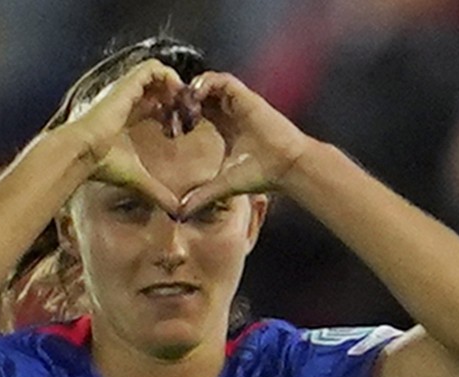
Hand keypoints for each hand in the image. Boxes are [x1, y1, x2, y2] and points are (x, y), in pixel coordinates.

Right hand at [58, 59, 186, 213]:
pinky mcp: (127, 84)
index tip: (185, 127)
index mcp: (129, 118)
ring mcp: (127, 90)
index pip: (155, 106)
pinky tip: (177, 95)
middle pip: (159, 89)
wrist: (82, 152)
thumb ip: (158, 192)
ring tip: (186, 103)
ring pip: (158, 74)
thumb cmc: (103, 164)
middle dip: (178, 99)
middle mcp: (129, 101)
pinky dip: (169, 76)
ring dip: (176, 85)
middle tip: (190, 115)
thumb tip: (176, 214)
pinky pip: (153, 68)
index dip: (173, 112)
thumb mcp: (138, 178)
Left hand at [179, 72, 311, 214]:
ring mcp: (239, 103)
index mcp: (227, 128)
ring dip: (193, 88)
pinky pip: (222, 80)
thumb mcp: (223, 184)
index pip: (200, 111)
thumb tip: (182, 213)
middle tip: (171, 109)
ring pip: (210, 82)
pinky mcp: (246, 97)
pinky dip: (206, 82)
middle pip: (202, 94)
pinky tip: (197, 96)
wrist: (287, 167)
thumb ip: (202, 195)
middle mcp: (232, 113)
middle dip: (184, 98)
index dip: (183, 113)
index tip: (171, 124)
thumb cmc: (263, 174)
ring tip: (183, 102)